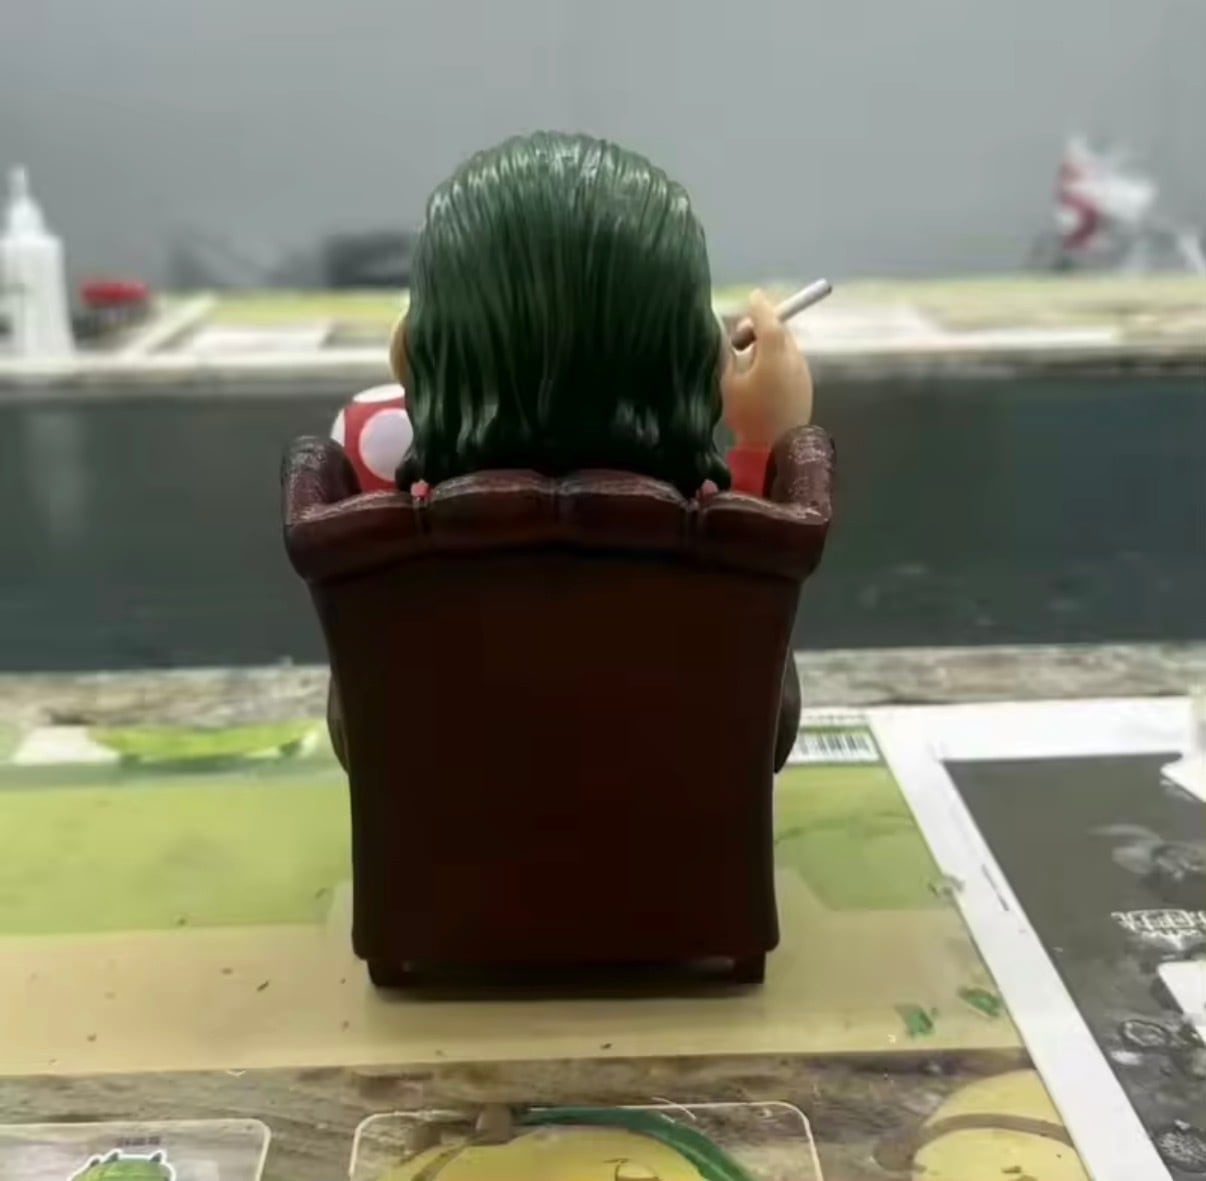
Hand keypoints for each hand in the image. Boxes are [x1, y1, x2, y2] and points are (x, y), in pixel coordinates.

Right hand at [720, 290, 812, 447]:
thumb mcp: (728, 383)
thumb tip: (731, 339)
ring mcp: (802, 370)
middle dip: (762, 327)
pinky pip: (790, 362)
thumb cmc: (748, 416)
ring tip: (750, 364)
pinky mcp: (806, 384)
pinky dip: (778, 360)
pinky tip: (764, 379)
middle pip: (779, 329)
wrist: (776, 449)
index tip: (754, 296)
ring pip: (786, 346)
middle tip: (741, 340)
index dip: (759, 306)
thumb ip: (729, 355)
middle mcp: (793, 356)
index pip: (768, 318)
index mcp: (773, 353)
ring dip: (770, 345)